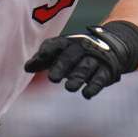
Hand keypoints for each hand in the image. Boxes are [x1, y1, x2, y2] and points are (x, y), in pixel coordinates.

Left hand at [23, 21, 137, 98]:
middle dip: (62, 66)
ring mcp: (95, 58)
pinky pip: (100, 78)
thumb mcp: (61, 53)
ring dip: (77, 77)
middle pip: (71, 57)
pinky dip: (94, 86)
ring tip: (69, 88)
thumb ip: (43, 60)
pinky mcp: (107, 70)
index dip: (48, 49)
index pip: (57, 44)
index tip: (41, 56)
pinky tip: (86, 94)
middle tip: (52, 78)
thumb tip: (26, 68)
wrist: (111, 48)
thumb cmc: (77, 54)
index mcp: (68, 42)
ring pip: (85, 68)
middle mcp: (82, 48)